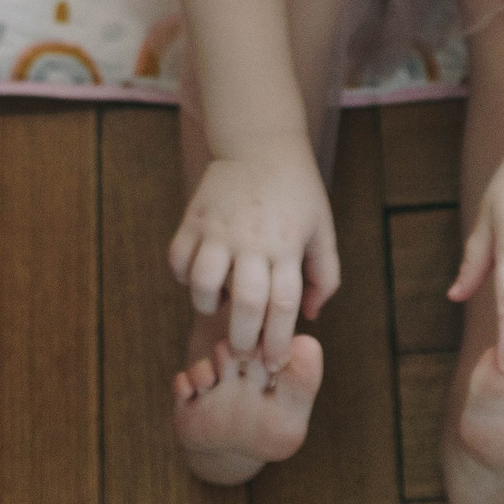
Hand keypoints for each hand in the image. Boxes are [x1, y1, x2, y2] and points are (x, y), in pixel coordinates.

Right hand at [168, 151, 339, 370]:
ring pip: (204, 284)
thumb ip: (325, 275)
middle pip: (246, 303)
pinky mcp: (193, 218)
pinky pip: (179, 260)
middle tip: (240, 352)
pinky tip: (199, 278)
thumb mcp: (322, 229)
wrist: (261, 144)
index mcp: (287, 246)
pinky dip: (184, 278)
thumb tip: (311, 315)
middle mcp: (253, 241)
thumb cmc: (297, 192)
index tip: (273, 359)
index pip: (283, 306)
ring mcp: (219, 229)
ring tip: (218, 307)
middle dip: (242, 339)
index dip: (277, 341)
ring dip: (208, 307)